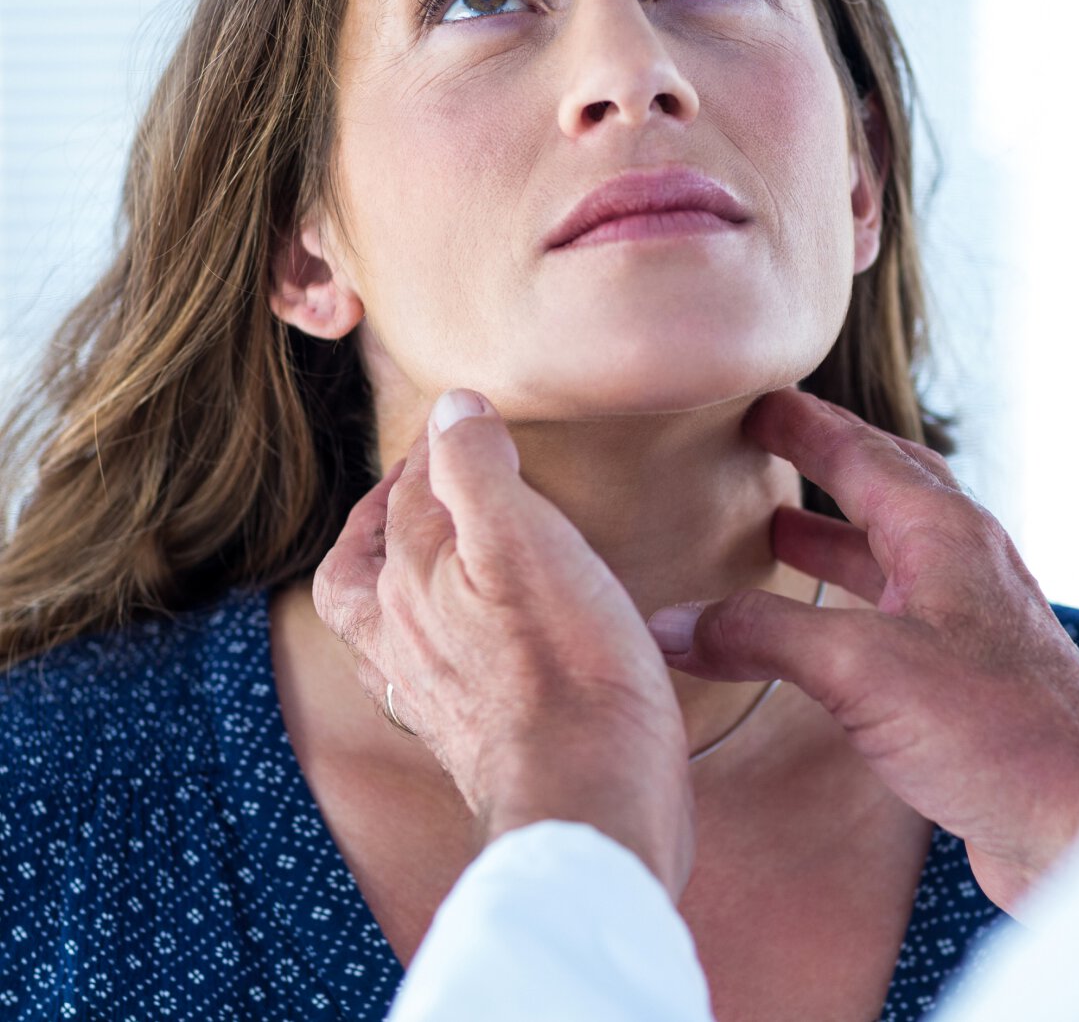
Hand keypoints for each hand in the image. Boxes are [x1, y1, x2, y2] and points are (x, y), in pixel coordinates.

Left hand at [312, 390, 693, 898]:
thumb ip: (476, 468)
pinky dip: (426, 636)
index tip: (465, 415)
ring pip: (380, 620)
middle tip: (410, 488)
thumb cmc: (564, 665)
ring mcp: (426, 688)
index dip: (439, 444)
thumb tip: (450, 408)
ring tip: (424, 556)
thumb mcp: (523, 540)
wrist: (587, 797)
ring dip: (391, 576)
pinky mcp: (463, 731)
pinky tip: (466, 639)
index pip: (411, 488)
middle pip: (365, 561)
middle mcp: (401, 632)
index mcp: (409, 576)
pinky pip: (418, 670)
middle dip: (383, 515)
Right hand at [648, 388, 1078, 914]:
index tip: (755, 401)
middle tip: (767, 442)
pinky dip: (846, 599)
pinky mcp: (966, 673)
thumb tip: (672, 622)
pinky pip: (893, 610)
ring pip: (889, 551)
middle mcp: (959, 562)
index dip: (804, 423)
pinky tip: (817, 627)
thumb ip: (763, 635)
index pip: (861, 452)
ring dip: (832, 533)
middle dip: (825, 459)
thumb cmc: (997, 729)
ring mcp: (967, 617)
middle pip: (885, 487)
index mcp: (942, 533)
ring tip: (773, 529)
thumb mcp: (862, 667)